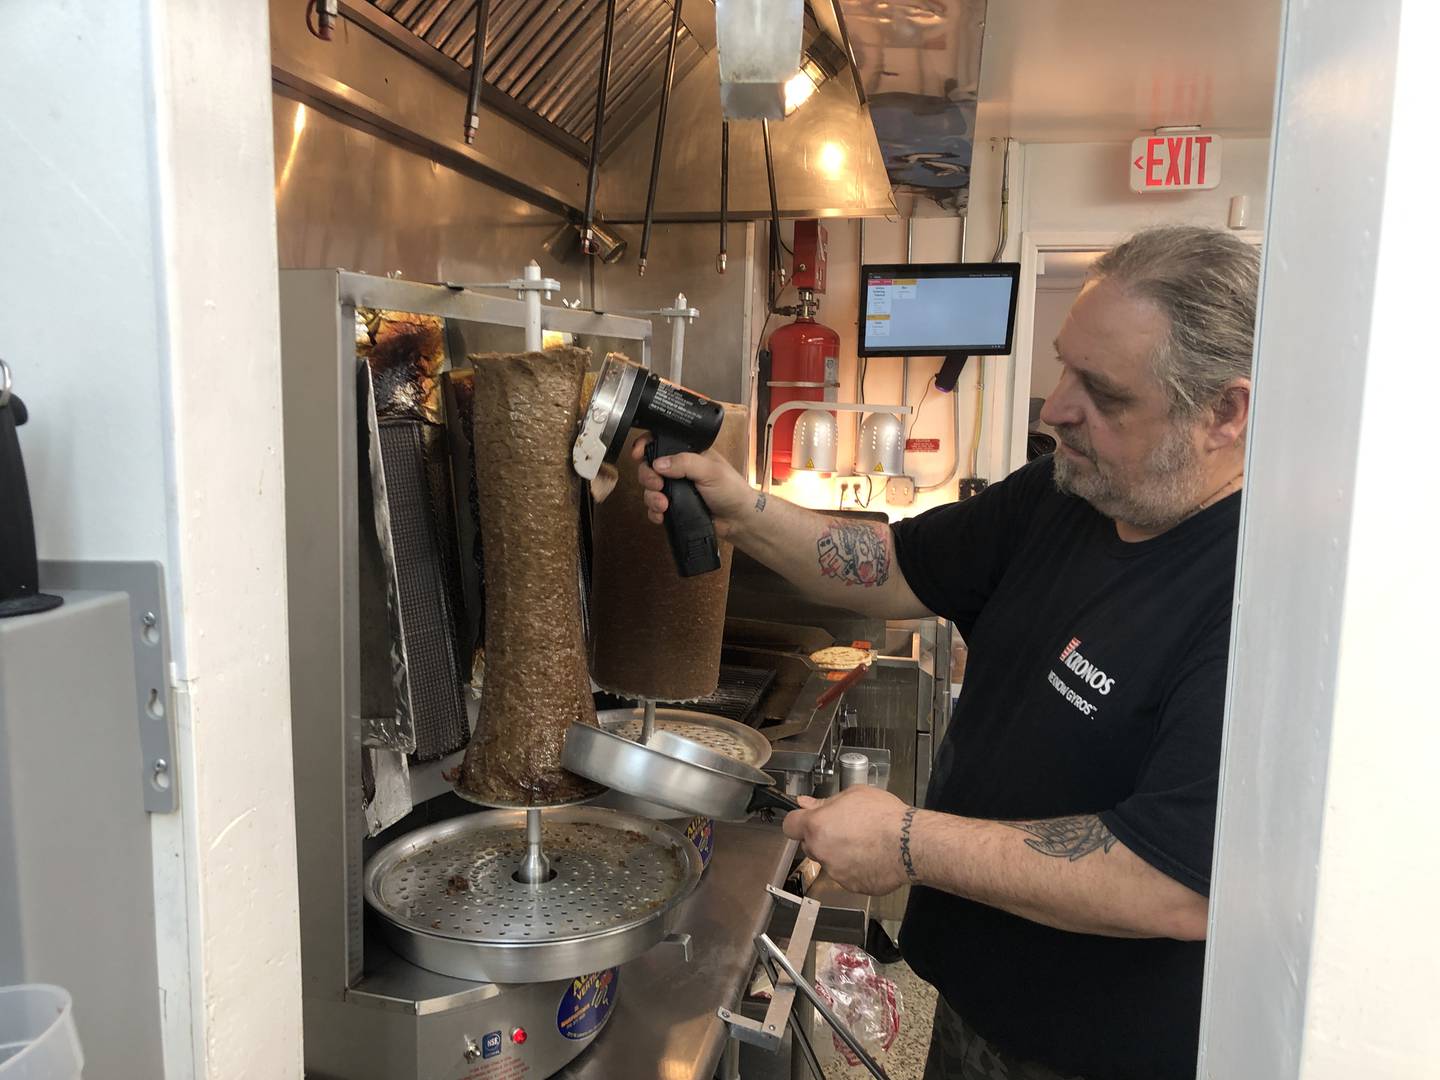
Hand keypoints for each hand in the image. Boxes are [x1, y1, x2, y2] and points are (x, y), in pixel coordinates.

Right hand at [631, 435, 755, 537]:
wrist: (738, 520)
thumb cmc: (731, 490)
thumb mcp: (711, 471)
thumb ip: (685, 463)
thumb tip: (658, 463)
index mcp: (687, 454)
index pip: (661, 443)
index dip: (645, 446)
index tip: (638, 454)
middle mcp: (678, 470)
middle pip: (649, 467)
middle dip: (647, 477)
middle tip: (657, 485)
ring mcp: (674, 489)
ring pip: (649, 489)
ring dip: (651, 497)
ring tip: (663, 505)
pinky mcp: (673, 508)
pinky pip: (654, 509)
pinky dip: (654, 513)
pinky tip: (661, 516)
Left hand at [781, 786, 913, 895]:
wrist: (909, 844)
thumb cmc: (884, 816)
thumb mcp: (854, 795)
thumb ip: (825, 802)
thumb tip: (805, 803)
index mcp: (816, 826)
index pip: (789, 826)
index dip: (798, 821)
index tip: (808, 819)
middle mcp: (821, 851)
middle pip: (809, 844)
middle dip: (821, 837)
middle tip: (844, 828)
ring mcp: (835, 872)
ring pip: (829, 861)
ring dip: (839, 853)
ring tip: (864, 842)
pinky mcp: (851, 886)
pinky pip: (847, 875)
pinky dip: (855, 868)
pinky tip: (872, 856)